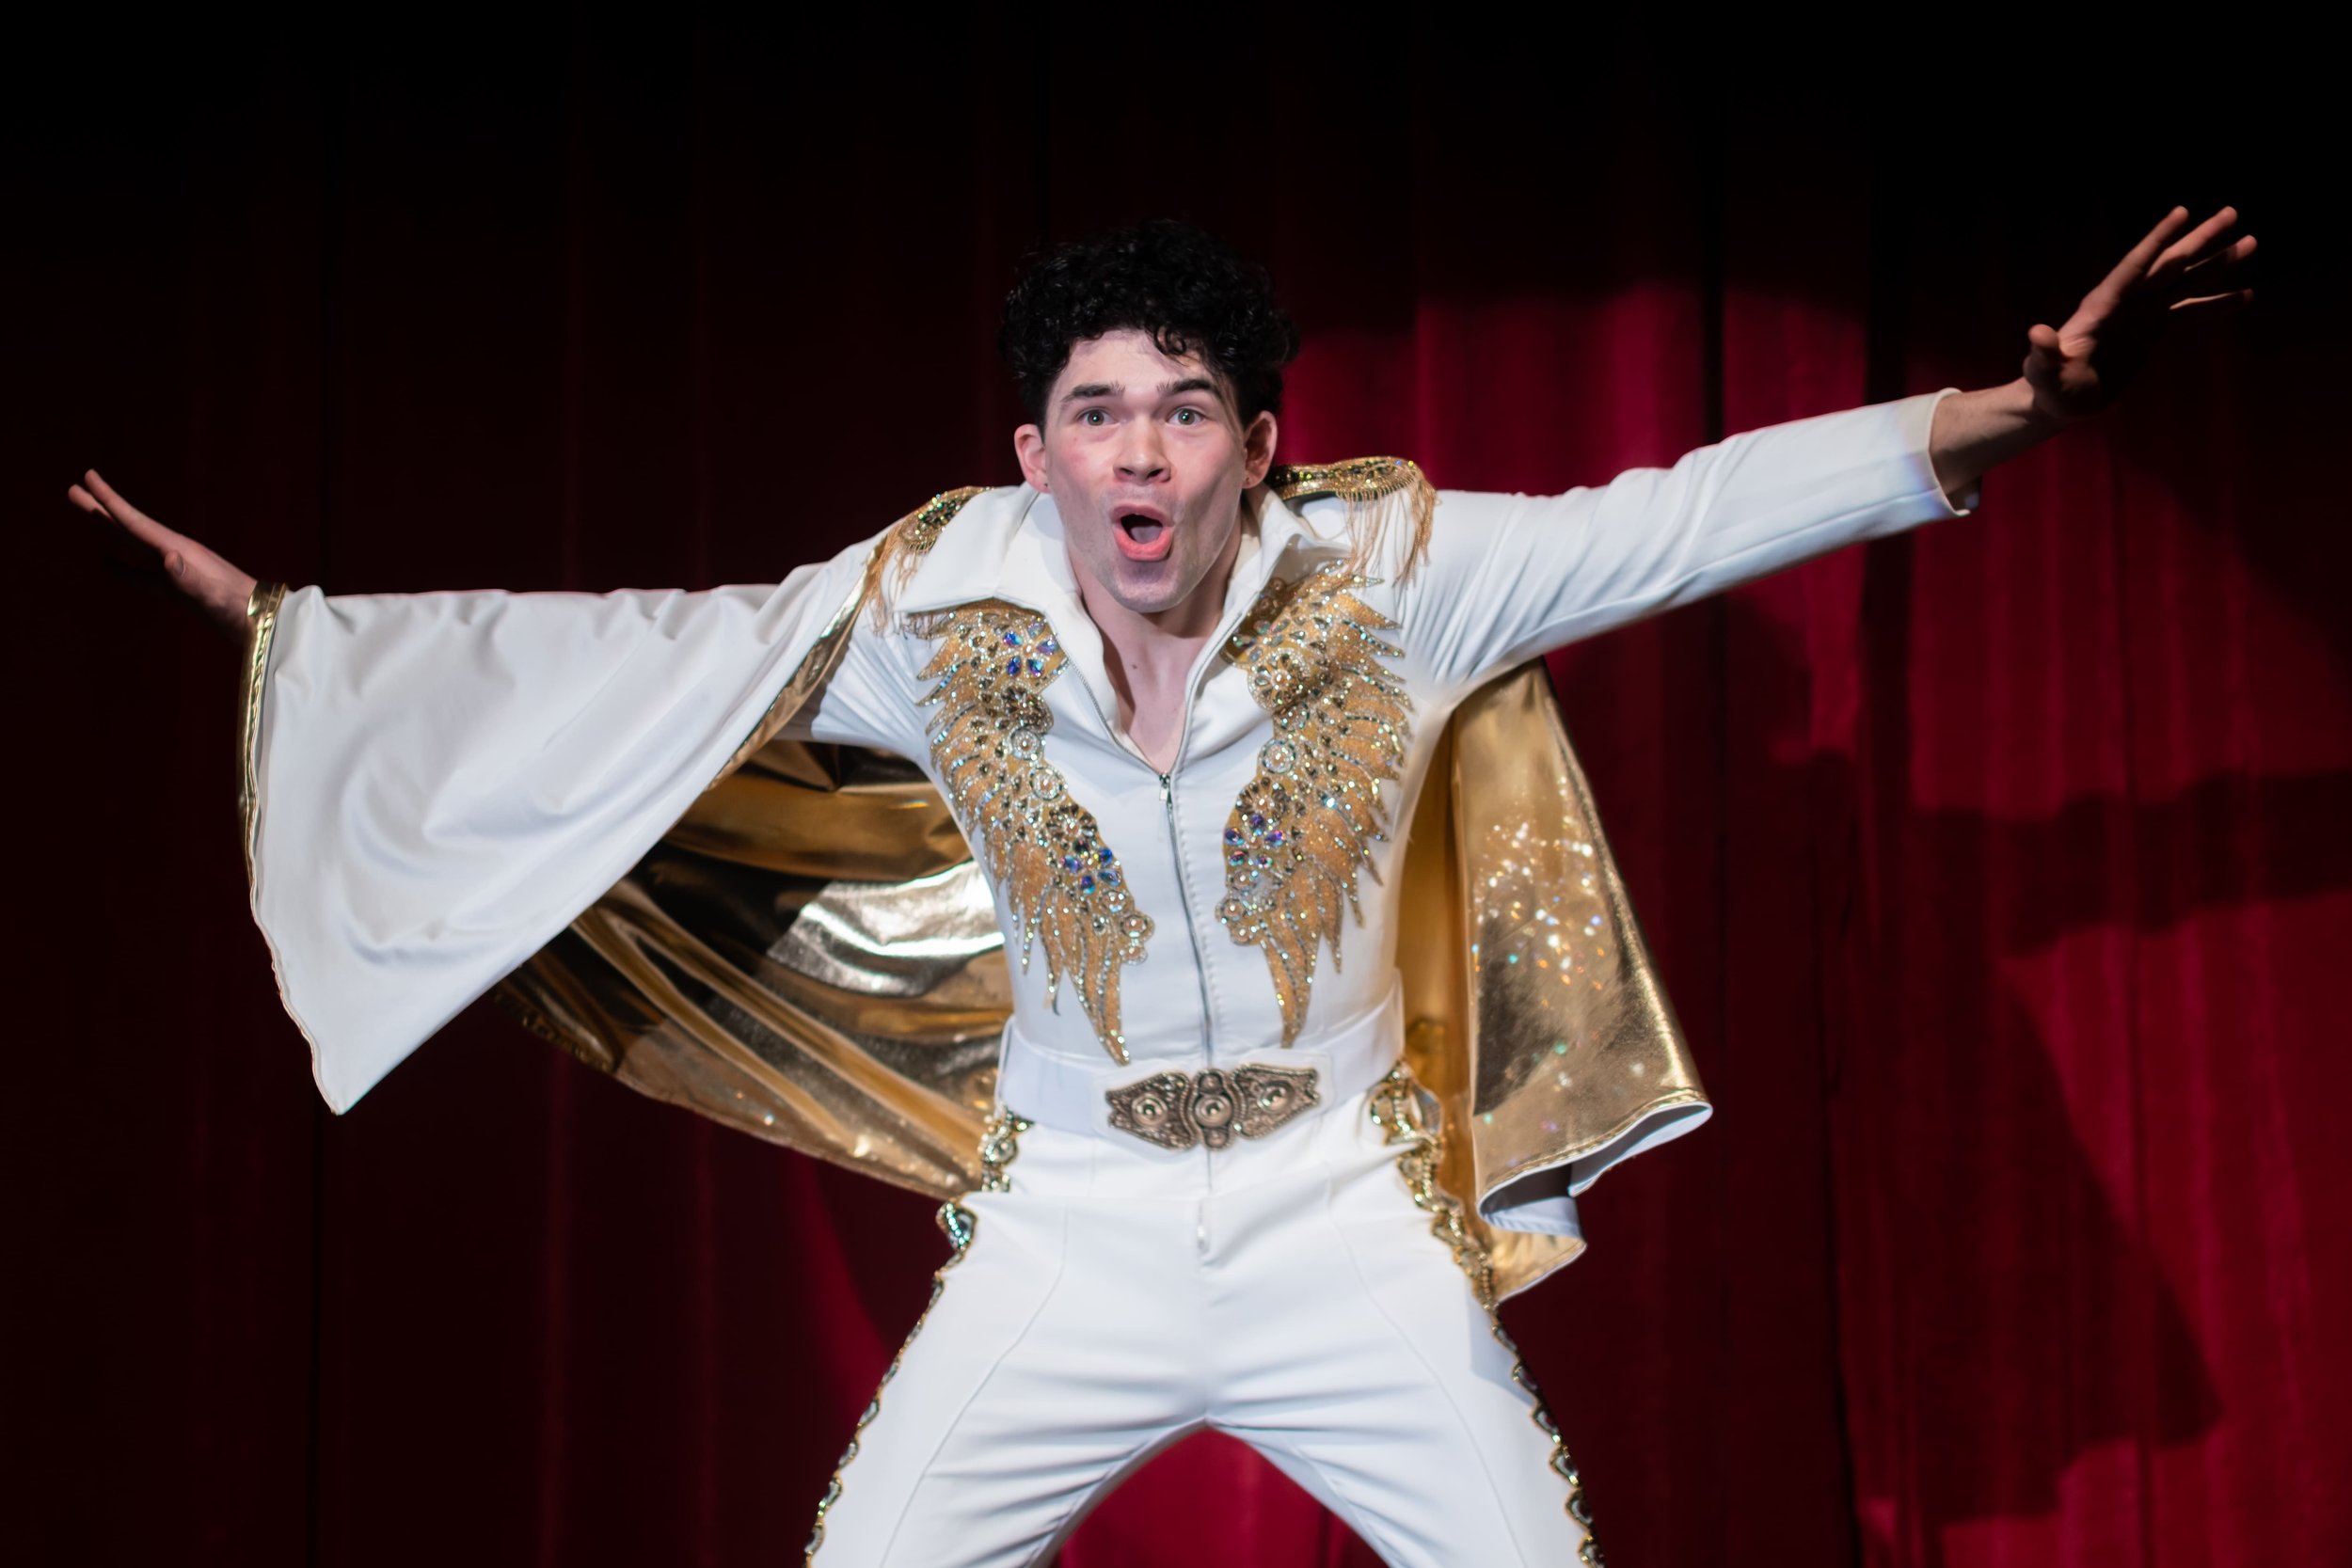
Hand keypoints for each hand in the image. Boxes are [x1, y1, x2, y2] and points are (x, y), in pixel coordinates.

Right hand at [70, 469, 259, 638]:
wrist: (266, 624)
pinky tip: (107, 565)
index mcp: (180, 550)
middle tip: (73, 490)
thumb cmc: (243, 610)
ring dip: (109, 531)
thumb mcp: (215, 595)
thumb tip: (166, 558)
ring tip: (87, 515)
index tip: (89, 477)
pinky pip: (143, 577)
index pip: (137, 522)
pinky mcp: (179, 591)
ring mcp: (177, 572)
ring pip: (134, 547)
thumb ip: (190, 579)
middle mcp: (176, 555)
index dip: (111, 501)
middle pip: (130, 528)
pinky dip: (123, 569)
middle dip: (101, 509)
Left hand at [2023, 205, 2255, 424]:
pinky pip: (2190, 312)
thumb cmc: (2048, 386)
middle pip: (2169, 263)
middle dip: (2200, 239)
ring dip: (2217, 263)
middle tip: (2232, 212)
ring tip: (2251, 242)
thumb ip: (2043, 354)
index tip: (2182, 211)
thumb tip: (2036, 333)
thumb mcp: (2044, 372)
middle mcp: (2126, 301)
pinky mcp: (2152, 331)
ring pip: (2185, 281)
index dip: (2157, 239)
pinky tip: (2245, 296)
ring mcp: (2141, 314)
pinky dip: (2217, 305)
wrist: (2060, 401)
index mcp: (2103, 305)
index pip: (2135, 265)